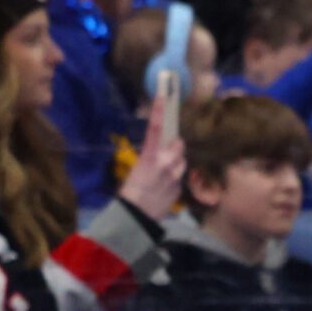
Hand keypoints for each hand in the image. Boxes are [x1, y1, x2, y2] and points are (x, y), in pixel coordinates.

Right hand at [116, 73, 186, 219]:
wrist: (135, 216)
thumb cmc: (130, 192)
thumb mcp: (136, 169)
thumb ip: (150, 159)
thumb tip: (157, 155)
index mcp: (149, 156)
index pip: (155, 128)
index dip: (159, 110)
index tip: (163, 94)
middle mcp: (165, 164)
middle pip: (179, 145)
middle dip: (175, 148)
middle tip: (166, 154)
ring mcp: (174, 177)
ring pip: (182, 163)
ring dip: (176, 165)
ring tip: (163, 175)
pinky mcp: (179, 189)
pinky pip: (180, 180)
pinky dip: (174, 182)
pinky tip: (163, 189)